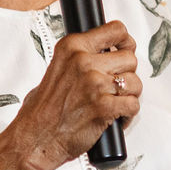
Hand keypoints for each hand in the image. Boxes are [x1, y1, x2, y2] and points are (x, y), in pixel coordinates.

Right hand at [0, 21, 139, 169]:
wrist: (35, 139)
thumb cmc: (43, 110)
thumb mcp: (56, 69)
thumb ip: (80, 58)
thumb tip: (106, 54)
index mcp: (72, 47)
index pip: (115, 30)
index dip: (126, 42)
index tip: (126, 49)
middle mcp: (83, 62)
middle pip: (130, 58)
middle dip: (127, 74)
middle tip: (116, 86)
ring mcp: (95, 84)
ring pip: (135, 83)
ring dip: (129, 95)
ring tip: (115, 103)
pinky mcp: (104, 107)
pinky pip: (132, 105)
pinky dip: (127, 114)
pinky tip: (114, 118)